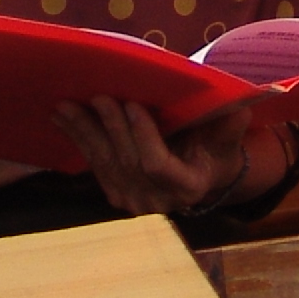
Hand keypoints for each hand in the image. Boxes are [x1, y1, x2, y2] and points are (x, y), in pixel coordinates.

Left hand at [54, 97, 279, 217]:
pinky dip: (77, 139)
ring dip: (83, 132)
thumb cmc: (214, 150)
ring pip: (104, 163)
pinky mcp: (115, 193)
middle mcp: (156, 200)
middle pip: (126, 162)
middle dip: (110, 127)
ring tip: (66, 106)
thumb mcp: (227, 138)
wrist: (200, 175)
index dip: (144, 136)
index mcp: (186, 187)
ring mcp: (132, 200)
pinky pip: (94, 164)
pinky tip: (61, 119)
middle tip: (97, 96)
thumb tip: (237, 107)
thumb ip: (229, 126)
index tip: (134, 105)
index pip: (157, 165)